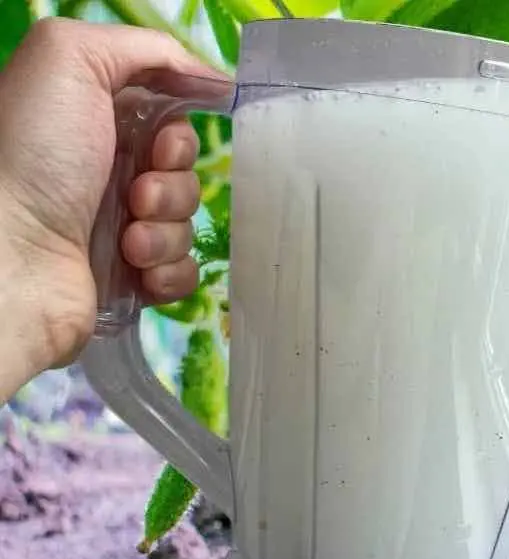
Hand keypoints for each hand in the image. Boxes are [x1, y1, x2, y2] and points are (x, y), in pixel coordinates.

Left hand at [0, 18, 225, 379]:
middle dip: (174, 181)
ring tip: (128, 240)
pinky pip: (184, 269)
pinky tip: (138, 271)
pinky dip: (169, 270)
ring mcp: (118, 227)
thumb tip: (207, 76)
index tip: (163, 143)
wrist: (10, 258)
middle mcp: (103, 171)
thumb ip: (142, 48)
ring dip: (167, 229)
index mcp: (91, 121)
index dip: (179, 131)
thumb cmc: (33, 155)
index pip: (168, 117)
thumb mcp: (69, 58)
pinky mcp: (131, 278)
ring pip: (187, 221)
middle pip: (183, 170)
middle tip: (138, 193)